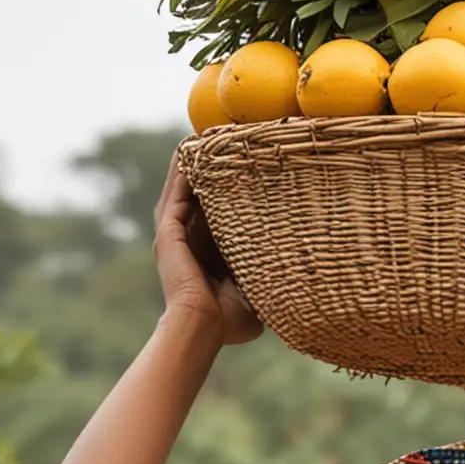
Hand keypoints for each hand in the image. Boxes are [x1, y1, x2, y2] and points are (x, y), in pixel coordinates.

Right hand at [153, 153, 262, 347]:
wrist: (202, 327)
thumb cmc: (228, 322)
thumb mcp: (253, 298)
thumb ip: (266, 285)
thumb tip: (296, 287)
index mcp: (206, 254)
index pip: (216, 215)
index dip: (227, 194)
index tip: (244, 170)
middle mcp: (188, 241)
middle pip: (196, 196)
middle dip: (207, 171)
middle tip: (220, 141)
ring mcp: (176, 235)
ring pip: (181, 189)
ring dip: (191, 164)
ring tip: (202, 136)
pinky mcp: (168, 231)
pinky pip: (175, 193)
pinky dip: (181, 172)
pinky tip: (190, 150)